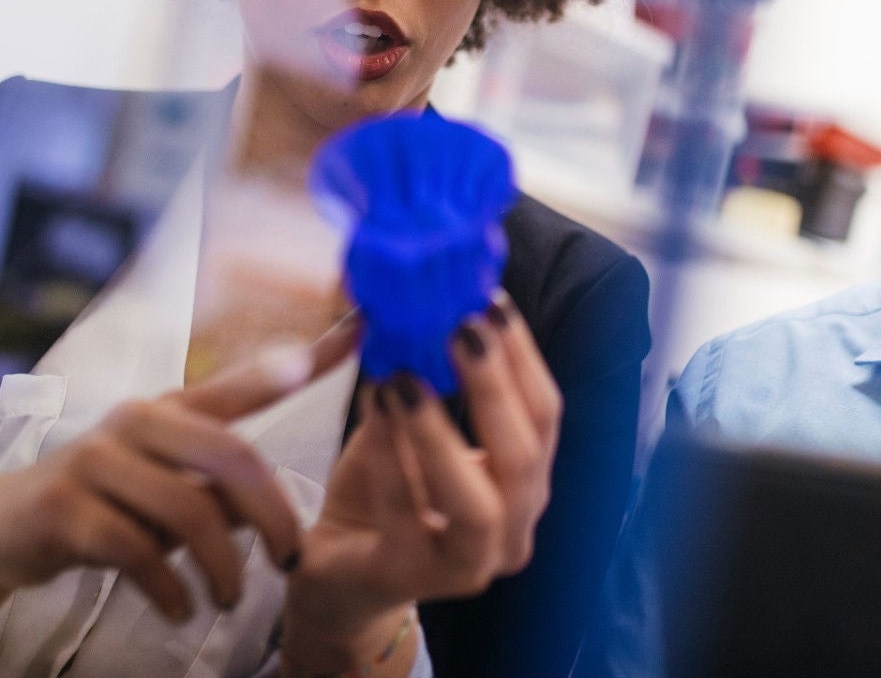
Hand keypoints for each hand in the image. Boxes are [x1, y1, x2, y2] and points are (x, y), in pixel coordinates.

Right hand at [0, 318, 359, 671]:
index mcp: (170, 409)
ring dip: (222, 568)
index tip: (362, 330)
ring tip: (230, 600)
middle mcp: (137, 422)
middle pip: (232, 457)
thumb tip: (275, 513)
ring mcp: (97, 462)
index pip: (246, 380)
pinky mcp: (66, 511)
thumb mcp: (168, 488)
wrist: (1, 528)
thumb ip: (221, 489)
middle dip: (273, 516)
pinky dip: (169, 589)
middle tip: (290, 561)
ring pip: (189, 510)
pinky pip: (139, 551)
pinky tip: (179, 609)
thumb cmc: (105, 504)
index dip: (306, 357)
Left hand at [281, 295, 561, 670]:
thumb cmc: (384, 490)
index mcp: (524, 487)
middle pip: (524, 457)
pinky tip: (374, 405)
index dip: (522, 358)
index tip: (492, 302)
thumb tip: (425, 301)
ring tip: (405, 376)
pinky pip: (404, 515)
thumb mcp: (410, 426)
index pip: (544, 417)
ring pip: (478, 503)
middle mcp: (512, 531)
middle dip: (494, 386)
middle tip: (459, 328)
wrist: (337, 570)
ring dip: (441, 431)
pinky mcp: (409, 580)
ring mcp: (466, 566)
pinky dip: (389, 454)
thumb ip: (426, 379)